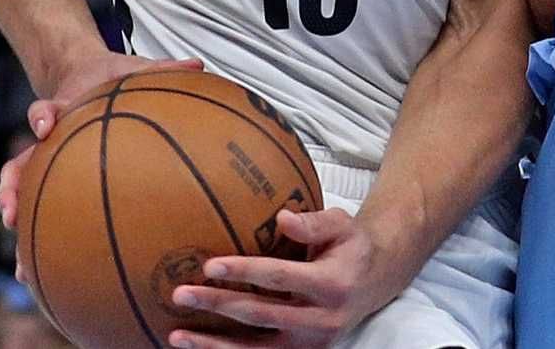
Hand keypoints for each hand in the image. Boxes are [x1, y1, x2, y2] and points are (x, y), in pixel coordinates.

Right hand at [0, 52, 203, 281]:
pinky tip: (44, 277)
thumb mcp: (134, 69)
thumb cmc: (112, 75)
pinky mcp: (53, 181)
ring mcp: (45, 162)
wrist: (82, 72)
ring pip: (24, 196)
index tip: (45, 126)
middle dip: (14, 187)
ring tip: (21, 264)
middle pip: (20, 164)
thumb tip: (198, 63)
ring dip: (22, 229)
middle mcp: (48, 140)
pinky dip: (41, 243)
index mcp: (63, 110)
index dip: (43, 117)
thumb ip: (162, 70)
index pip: (45, 111)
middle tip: (10, 212)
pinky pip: (42, 211)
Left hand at [166, 208, 396, 348]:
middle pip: (260, 314)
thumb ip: (313, 223)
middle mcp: (321, 320)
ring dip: (214, 344)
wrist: (377, 280)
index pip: (280, 278)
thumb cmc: (351, 246)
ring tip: (177, 335)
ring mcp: (311, 342)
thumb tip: (282, 218)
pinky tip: (199, 347)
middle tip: (181, 294)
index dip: (244, 271)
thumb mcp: (342, 225)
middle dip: (218, 305)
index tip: (210, 265)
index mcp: (331, 284)